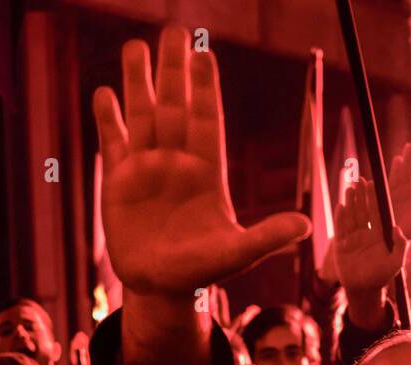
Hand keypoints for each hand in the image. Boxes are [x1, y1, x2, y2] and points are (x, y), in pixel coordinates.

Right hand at [92, 27, 309, 296]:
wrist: (161, 286)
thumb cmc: (201, 270)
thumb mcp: (237, 255)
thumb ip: (267, 237)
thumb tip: (304, 226)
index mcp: (207, 172)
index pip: (206, 120)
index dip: (204, 89)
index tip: (205, 55)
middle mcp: (177, 162)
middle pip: (174, 107)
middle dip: (173, 71)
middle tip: (174, 32)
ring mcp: (147, 169)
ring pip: (143, 116)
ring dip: (139, 82)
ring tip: (135, 47)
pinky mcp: (118, 182)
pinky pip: (114, 143)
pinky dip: (109, 120)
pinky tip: (106, 94)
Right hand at [333, 176, 406, 294]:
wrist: (364, 290)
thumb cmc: (382, 277)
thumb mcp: (396, 262)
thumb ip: (401, 246)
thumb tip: (398, 228)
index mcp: (379, 235)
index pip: (377, 213)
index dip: (375, 199)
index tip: (374, 185)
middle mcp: (366, 234)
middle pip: (363, 211)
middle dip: (361, 196)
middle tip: (360, 180)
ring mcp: (353, 238)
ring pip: (351, 217)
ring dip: (350, 202)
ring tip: (350, 188)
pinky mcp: (341, 245)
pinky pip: (340, 229)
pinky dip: (340, 217)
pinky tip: (341, 205)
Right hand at [388, 139, 410, 240]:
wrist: (392, 239)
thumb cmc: (410, 231)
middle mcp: (410, 192)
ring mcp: (399, 192)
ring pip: (404, 172)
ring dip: (407, 159)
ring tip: (409, 146)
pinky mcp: (387, 195)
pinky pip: (392, 180)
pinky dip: (395, 170)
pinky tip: (397, 159)